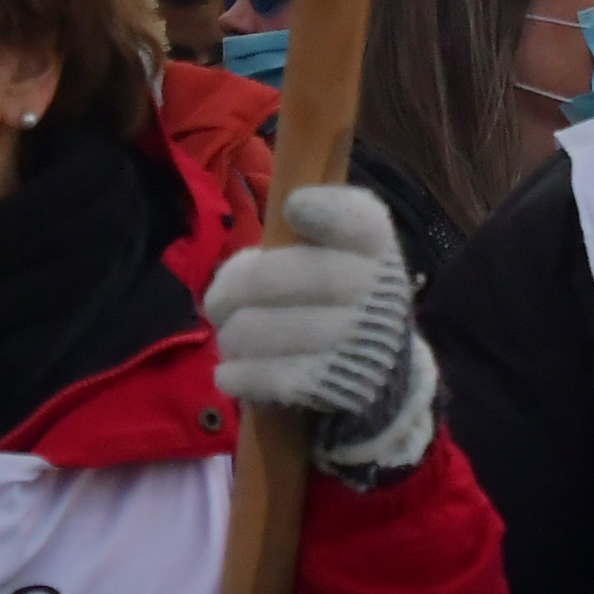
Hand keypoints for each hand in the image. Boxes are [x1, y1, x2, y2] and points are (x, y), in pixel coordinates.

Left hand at [202, 185, 430, 478]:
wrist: (376, 373)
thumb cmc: (338, 299)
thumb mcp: (336, 254)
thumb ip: (297, 239)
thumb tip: (238, 273)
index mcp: (374, 248)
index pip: (359, 220)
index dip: (324, 210)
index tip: (293, 208)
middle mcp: (373, 290)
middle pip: (277, 277)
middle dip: (232, 290)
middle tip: (217, 304)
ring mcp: (353, 341)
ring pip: (256, 329)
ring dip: (230, 336)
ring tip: (230, 338)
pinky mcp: (332, 385)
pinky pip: (264, 376)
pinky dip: (237, 374)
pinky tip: (230, 373)